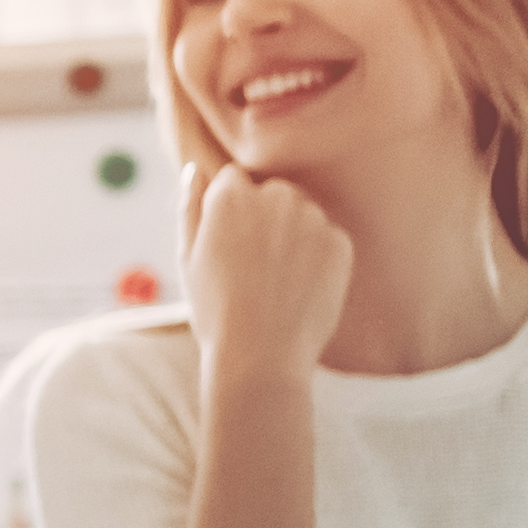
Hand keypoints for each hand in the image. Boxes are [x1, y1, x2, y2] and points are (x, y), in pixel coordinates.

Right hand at [187, 164, 355, 378]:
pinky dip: (318, 259)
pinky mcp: (340, 242)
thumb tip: (195, 170)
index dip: (229, 214)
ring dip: (293, 237)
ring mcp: (312, 218)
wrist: (260, 357)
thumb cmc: (216, 310)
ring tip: (277, 282)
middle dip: (265, 218)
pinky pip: (328, 239)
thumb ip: (190, 206)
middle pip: (273, 193)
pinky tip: (299, 289)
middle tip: (254, 267)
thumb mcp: (187, 257)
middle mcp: (274, 195)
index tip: (229, 246)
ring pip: (302, 215)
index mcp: (230, 195)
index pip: (233, 180)